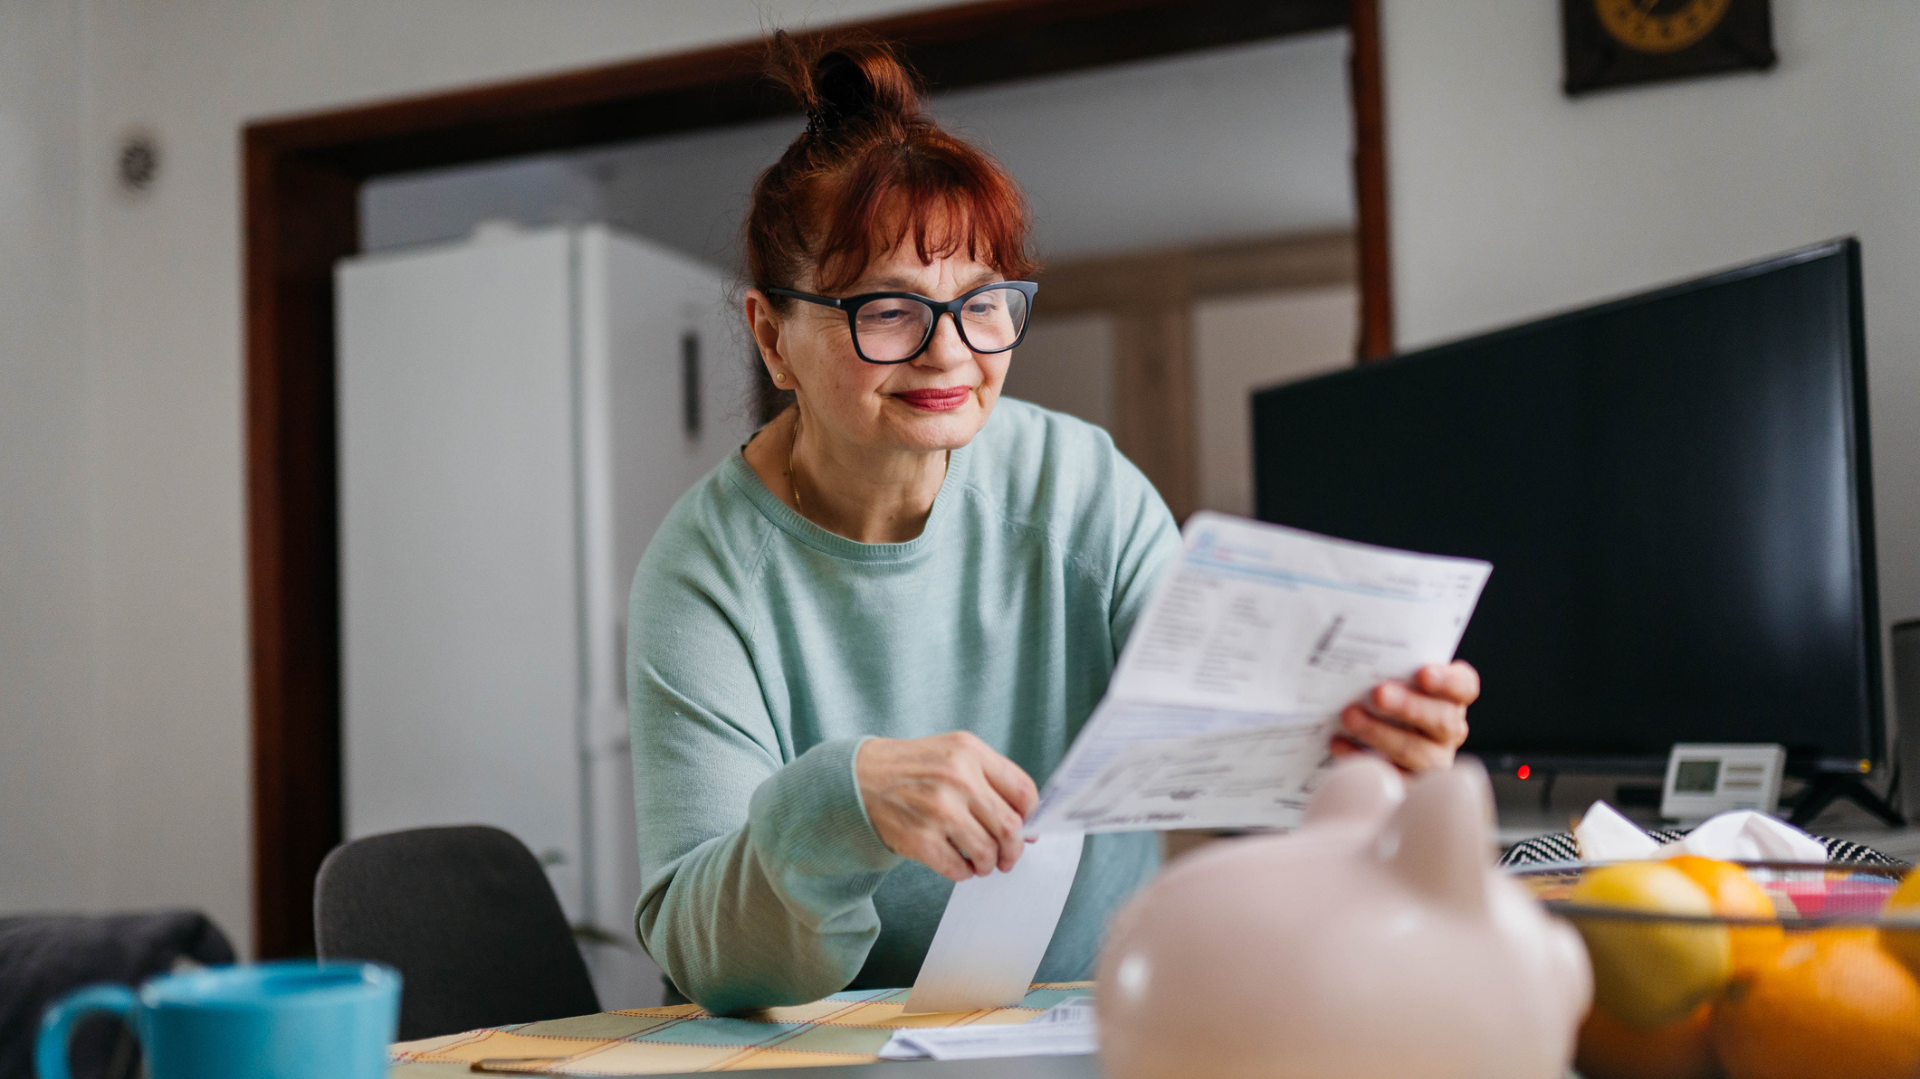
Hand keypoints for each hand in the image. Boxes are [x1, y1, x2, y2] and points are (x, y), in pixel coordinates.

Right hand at [855, 732, 1038, 881]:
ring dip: (989, 864)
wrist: (860, 778)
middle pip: (1010, 827)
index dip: (1031, 817)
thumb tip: (1028, 827)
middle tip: (1007, 858)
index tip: (1025, 830)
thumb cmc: (915, 769)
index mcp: (970, 752)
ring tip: (981, 862)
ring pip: (987, 852)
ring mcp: (938, 809)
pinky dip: (964, 873)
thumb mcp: (955, 754)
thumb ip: (993, 781)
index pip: (1023, 791)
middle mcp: (957, 778)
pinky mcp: (920, 839)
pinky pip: (959, 869)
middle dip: (1013, 850)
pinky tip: (958, 864)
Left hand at [1330, 661, 1478, 775]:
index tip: (1422, 673)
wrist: (1365, 731)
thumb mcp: (1390, 672)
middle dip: (1409, 707)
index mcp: (1451, 696)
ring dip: (1381, 733)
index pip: (1464, 686)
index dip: (1447, 680)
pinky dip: (1362, 758)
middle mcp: (1448, 729)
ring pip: (1417, 753)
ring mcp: (1433, 760)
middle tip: (1378, 694)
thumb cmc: (1381, 692)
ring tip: (1350, 716)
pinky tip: (1338, 743)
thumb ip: (1387, 660)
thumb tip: (1354, 630)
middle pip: (1443, 721)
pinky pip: (1391, 778)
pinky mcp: (1408, 784)